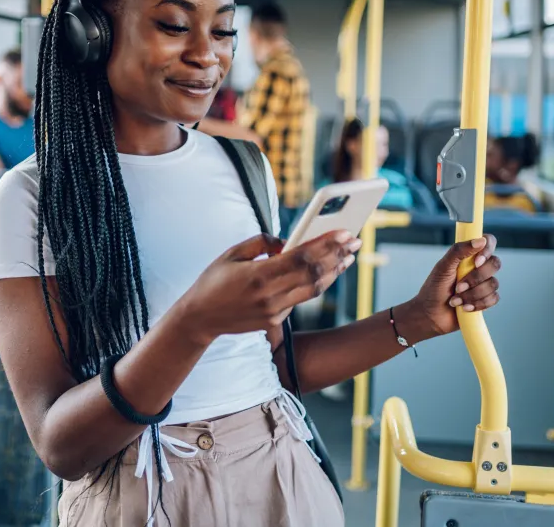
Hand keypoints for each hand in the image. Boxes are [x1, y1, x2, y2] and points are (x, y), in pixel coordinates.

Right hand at [177, 231, 361, 343]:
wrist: (199, 318)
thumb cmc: (213, 281)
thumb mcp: (232, 253)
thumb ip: (261, 242)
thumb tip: (287, 241)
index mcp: (258, 275)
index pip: (302, 258)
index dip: (327, 245)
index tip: (345, 233)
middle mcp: (270, 296)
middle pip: (314, 274)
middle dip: (338, 256)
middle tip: (355, 241)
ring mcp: (274, 311)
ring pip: (313, 290)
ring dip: (334, 272)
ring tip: (348, 257)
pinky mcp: (275, 320)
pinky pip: (301, 299)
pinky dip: (316, 284)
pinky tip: (327, 272)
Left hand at [398, 235, 501, 339]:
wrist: (431, 315)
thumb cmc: (434, 289)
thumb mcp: (443, 267)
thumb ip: (459, 251)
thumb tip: (480, 240)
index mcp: (468, 256)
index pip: (488, 242)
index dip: (487, 250)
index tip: (476, 262)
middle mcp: (478, 267)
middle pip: (495, 264)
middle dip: (475, 278)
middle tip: (457, 287)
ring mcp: (483, 283)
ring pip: (493, 284)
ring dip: (472, 294)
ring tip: (455, 300)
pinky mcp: (486, 299)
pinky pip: (493, 298)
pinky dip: (478, 304)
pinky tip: (464, 307)